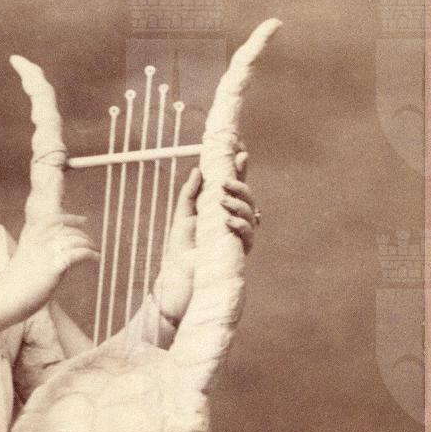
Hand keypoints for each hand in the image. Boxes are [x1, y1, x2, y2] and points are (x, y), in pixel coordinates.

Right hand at [7, 211, 98, 315]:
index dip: (70, 218)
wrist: (4, 300)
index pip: (53, 219)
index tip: (83, 220)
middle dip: (83, 235)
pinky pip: (79, 253)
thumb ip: (40, 256)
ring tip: (96, 253)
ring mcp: (47, 251)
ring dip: (89, 245)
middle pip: (68, 229)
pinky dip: (90, 254)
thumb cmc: (12, 288)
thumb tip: (61, 259)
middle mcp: (39, 240)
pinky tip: (95, 259)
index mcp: (29, 237)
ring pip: (76, 240)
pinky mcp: (55, 265)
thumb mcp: (24, 263)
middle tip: (92, 244)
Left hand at [154, 149, 258, 323]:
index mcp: (221, 211)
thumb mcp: (183, 215)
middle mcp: (234, 222)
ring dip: (240, 204)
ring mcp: (238, 237)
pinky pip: (248, 235)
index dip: (240, 170)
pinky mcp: (238, 253)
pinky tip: (228, 221)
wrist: (177, 279)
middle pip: (248, 198)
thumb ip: (190, 193)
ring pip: (252, 214)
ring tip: (223, 201)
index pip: (235, 187)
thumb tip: (198, 169)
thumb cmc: (180, 249)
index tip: (241, 152)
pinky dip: (240, 225)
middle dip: (242, 185)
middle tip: (226, 182)